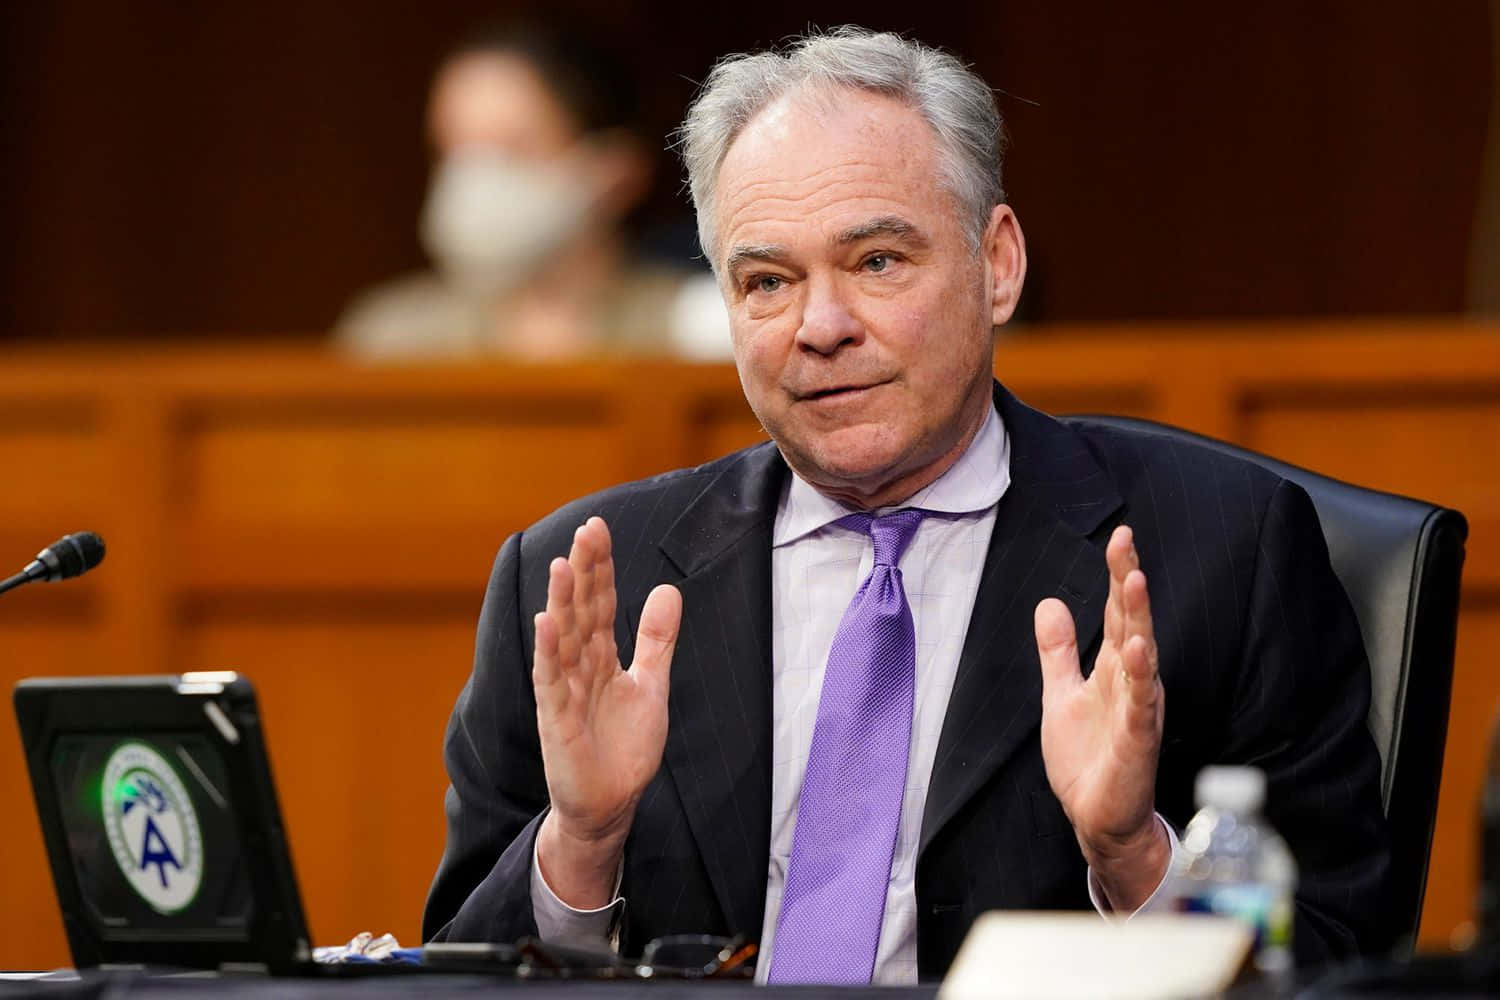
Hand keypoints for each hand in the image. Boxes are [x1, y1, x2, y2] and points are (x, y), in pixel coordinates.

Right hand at [532, 516, 681, 907]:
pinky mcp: (557, 720)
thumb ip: (656, 640)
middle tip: (587, 530)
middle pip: (580, 611)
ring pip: (563, 640)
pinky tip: (547, 624)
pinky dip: (549, 652)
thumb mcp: (651, 685)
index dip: (601, 567)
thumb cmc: (625, 747)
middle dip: (584, 571)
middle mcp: (579, 667)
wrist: (611, 803)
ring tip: (564, 565)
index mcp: (602, 657)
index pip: (599, 603)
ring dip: (562, 603)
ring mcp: (565, 691)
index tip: (598, 528)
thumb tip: (667, 589)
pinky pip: (552, 681)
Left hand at [1034, 524, 1168, 910]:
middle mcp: (1131, 682)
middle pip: (1131, 622)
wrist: (1098, 819)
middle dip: (1129, 581)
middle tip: (1126, 541)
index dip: (1118, 576)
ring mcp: (1136, 709)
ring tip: (1135, 580)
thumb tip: (1049, 603)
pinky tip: (1138, 650)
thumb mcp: (1061, 694)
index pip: (1117, 614)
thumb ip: (1058, 651)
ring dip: (1138, 618)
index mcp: (1114, 669)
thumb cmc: (1088, 758)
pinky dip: (1140, 676)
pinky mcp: (1136, 740)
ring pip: (1142, 655)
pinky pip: (1139, 704)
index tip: (1120, 537)